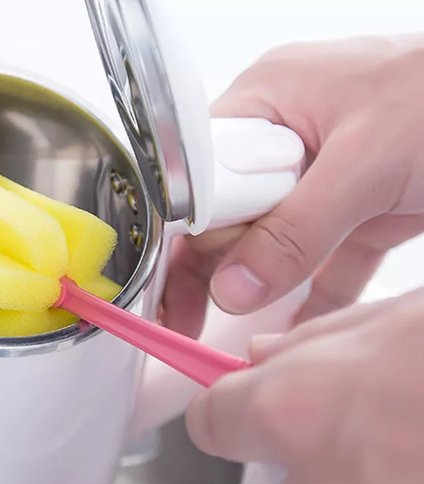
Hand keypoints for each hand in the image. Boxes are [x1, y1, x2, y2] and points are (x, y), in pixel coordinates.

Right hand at [163, 36, 423, 337]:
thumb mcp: (365, 164)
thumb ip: (296, 231)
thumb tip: (234, 288)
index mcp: (267, 101)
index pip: (201, 175)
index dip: (183, 231)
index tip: (171, 285)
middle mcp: (284, 138)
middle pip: (228, 212)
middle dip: (213, 267)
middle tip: (189, 318)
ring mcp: (317, 176)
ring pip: (268, 240)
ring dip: (253, 285)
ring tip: (222, 330)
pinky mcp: (351, 208)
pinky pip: (317, 257)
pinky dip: (308, 295)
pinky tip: (291, 331)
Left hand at [186, 289, 423, 483]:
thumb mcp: (398, 321)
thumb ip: (316, 342)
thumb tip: (265, 357)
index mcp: (299, 413)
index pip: (212, 420)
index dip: (228, 410)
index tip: (236, 405)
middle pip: (284, 480)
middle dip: (324, 460)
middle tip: (389, 430)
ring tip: (423, 463)